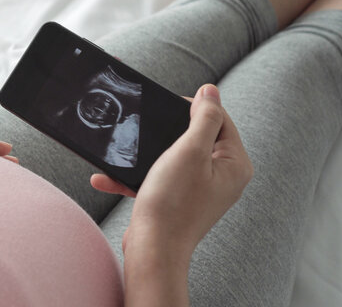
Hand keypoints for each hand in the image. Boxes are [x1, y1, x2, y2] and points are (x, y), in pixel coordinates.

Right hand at [91, 84, 252, 305]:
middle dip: (166, 132)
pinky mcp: (178, 201)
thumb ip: (204, 118)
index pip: (221, 120)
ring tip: (123, 153)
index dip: (196, 107)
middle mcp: (222, 178)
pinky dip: (136, 177)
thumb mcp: (190, 151)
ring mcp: (200, 191)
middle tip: (147, 127)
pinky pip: (159, 178)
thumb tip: (211, 91)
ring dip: (145, 156)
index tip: (169, 105)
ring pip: (172, 158)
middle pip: (196, 137)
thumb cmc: (173, 203)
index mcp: (234, 164)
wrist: (152, 250)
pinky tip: (107, 178)